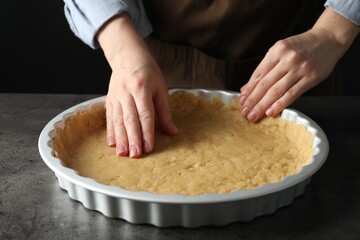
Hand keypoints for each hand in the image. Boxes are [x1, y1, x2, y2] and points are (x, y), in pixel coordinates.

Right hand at [98, 14, 177, 157]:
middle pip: (130, 119)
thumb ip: (165, 112)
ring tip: (122, 154)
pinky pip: (109, 118)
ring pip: (118, 120)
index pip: (145, 114)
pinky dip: (111, 132)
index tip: (149, 147)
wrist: (127, 56)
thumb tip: (172, 132)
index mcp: (142, 88)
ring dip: (120, 139)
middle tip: (136, 155)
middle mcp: (126, 93)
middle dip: (133, 139)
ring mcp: (115, 96)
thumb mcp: (161, 88)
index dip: (147, 132)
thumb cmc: (148, 72)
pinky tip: (112, 144)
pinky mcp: (109, 100)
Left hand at [239, 7, 358, 121]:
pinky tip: (270, 112)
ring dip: (263, 105)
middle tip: (244, 112)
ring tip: (254, 115)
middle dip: (253, 100)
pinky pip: (292, 94)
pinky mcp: (311, 78)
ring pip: (277, 91)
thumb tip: (246, 87)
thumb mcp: (280, 51)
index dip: (249, 89)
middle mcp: (287, 59)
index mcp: (277, 51)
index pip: (258, 74)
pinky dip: (280, 104)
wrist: (328, 40)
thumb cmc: (300, 46)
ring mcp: (300, 69)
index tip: (241, 100)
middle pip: (265, 84)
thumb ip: (264, 68)